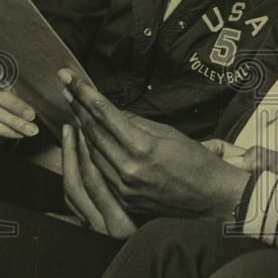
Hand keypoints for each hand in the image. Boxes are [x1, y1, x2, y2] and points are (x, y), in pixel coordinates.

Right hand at [0, 56, 37, 144]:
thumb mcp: (8, 89)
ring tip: (30, 129)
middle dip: (14, 105)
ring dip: (12, 121)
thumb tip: (33, 101)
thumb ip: (14, 88)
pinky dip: (4, 130)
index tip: (1, 75)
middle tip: (31, 115)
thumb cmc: (1, 99)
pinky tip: (17, 133)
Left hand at [59, 69, 250, 218]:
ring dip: (81, 129)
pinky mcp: (124, 200)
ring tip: (74, 108)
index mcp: (142, 148)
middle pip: (93, 132)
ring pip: (92, 153)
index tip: (68, 76)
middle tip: (65, 87)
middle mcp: (128, 169)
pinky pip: (100, 172)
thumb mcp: (170, 134)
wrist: (212, 199)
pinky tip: (89, 140)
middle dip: (77, 107)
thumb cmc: (197, 162)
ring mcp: (123, 188)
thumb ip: (137, 124)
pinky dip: (93, 153)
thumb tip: (113, 114)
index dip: (83, 92)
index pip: (104, 114)